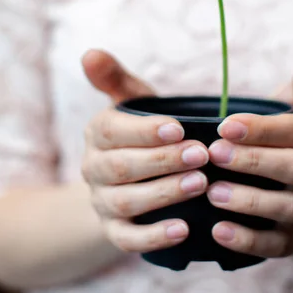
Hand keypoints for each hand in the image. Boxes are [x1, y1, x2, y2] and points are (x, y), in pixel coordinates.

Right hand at [80, 49, 209, 252]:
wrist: (126, 179)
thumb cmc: (139, 131)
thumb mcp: (130, 101)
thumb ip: (114, 79)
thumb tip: (91, 52)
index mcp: (98, 133)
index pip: (113, 130)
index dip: (145, 131)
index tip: (180, 128)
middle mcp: (94, 168)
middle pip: (122, 168)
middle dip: (163, 161)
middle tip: (202, 154)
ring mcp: (102, 202)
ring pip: (126, 202)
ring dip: (164, 194)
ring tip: (200, 184)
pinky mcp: (114, 232)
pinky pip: (127, 240)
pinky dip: (154, 237)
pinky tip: (184, 230)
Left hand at [207, 67, 292, 257]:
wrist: (289, 186)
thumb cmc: (277, 137)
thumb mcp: (289, 108)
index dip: (264, 128)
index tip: (224, 125)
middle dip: (255, 161)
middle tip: (214, 154)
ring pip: (290, 208)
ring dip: (250, 201)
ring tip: (212, 192)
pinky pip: (277, 245)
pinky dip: (248, 240)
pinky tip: (218, 231)